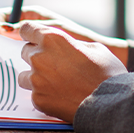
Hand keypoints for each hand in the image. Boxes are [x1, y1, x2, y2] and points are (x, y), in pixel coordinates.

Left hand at [14, 21, 128, 122]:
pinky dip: (43, 94)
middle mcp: (39, 57)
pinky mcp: (37, 99)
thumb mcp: (94, 48)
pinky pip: (33, 93)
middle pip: (25, 52)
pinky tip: (59, 95)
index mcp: (52, 39)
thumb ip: (72, 43)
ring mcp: (36, 79)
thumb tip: (64, 46)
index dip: (30, 34)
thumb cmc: (106, 73)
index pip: (26, 29)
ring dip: (36, 76)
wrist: (109, 104)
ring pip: (25, 74)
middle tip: (55, 65)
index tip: (33, 39)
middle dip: (37, 56)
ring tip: (56, 82)